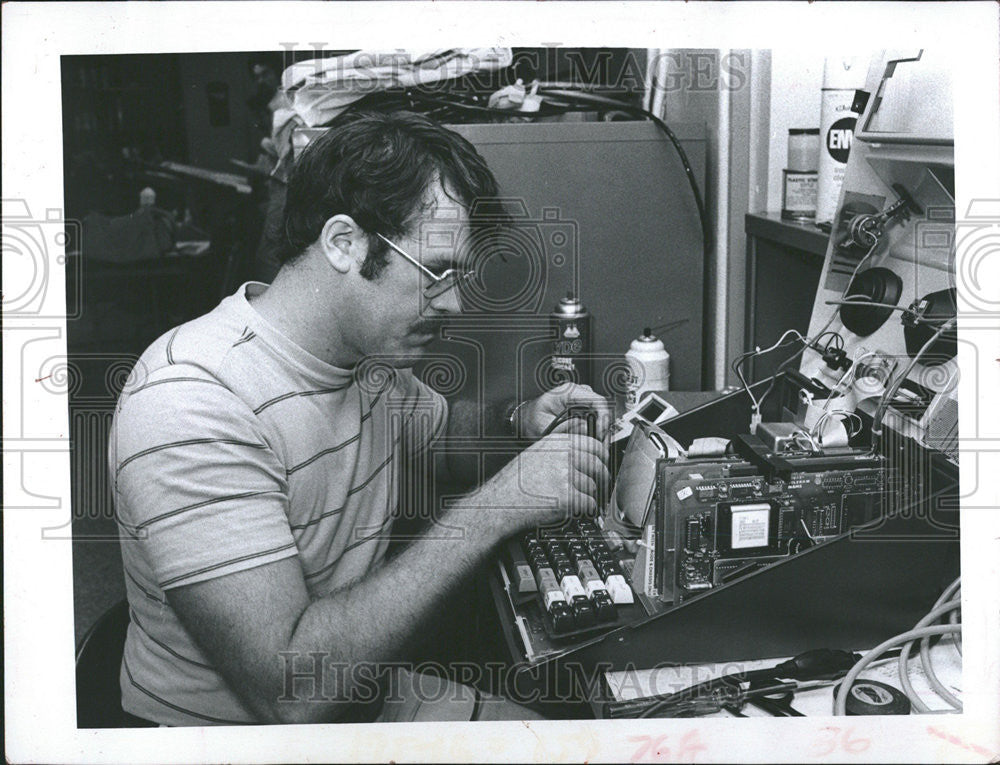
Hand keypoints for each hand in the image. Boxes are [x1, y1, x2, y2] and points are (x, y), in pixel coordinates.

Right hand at [468, 431, 609, 534]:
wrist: (498, 503)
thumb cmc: (513, 482)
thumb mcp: (536, 454)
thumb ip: (560, 450)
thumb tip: (587, 452)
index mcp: (557, 443)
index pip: (594, 445)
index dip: (603, 458)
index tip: (604, 466)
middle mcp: (563, 456)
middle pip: (598, 466)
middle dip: (602, 479)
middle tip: (601, 487)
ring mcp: (565, 476)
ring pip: (594, 487)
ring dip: (590, 496)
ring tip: (578, 501)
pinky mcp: (567, 497)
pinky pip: (590, 504)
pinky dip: (587, 510)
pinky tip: (577, 511)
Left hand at [516, 383, 612, 440]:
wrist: (527, 419)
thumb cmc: (532, 419)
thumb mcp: (543, 426)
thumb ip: (563, 428)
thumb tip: (584, 428)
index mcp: (568, 391)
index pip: (597, 400)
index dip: (603, 418)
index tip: (599, 433)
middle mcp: (578, 393)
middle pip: (602, 408)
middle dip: (603, 428)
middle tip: (598, 444)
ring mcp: (582, 401)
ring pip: (601, 415)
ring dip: (600, 431)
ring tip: (594, 446)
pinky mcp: (583, 410)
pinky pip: (596, 420)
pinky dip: (596, 432)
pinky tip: (591, 442)